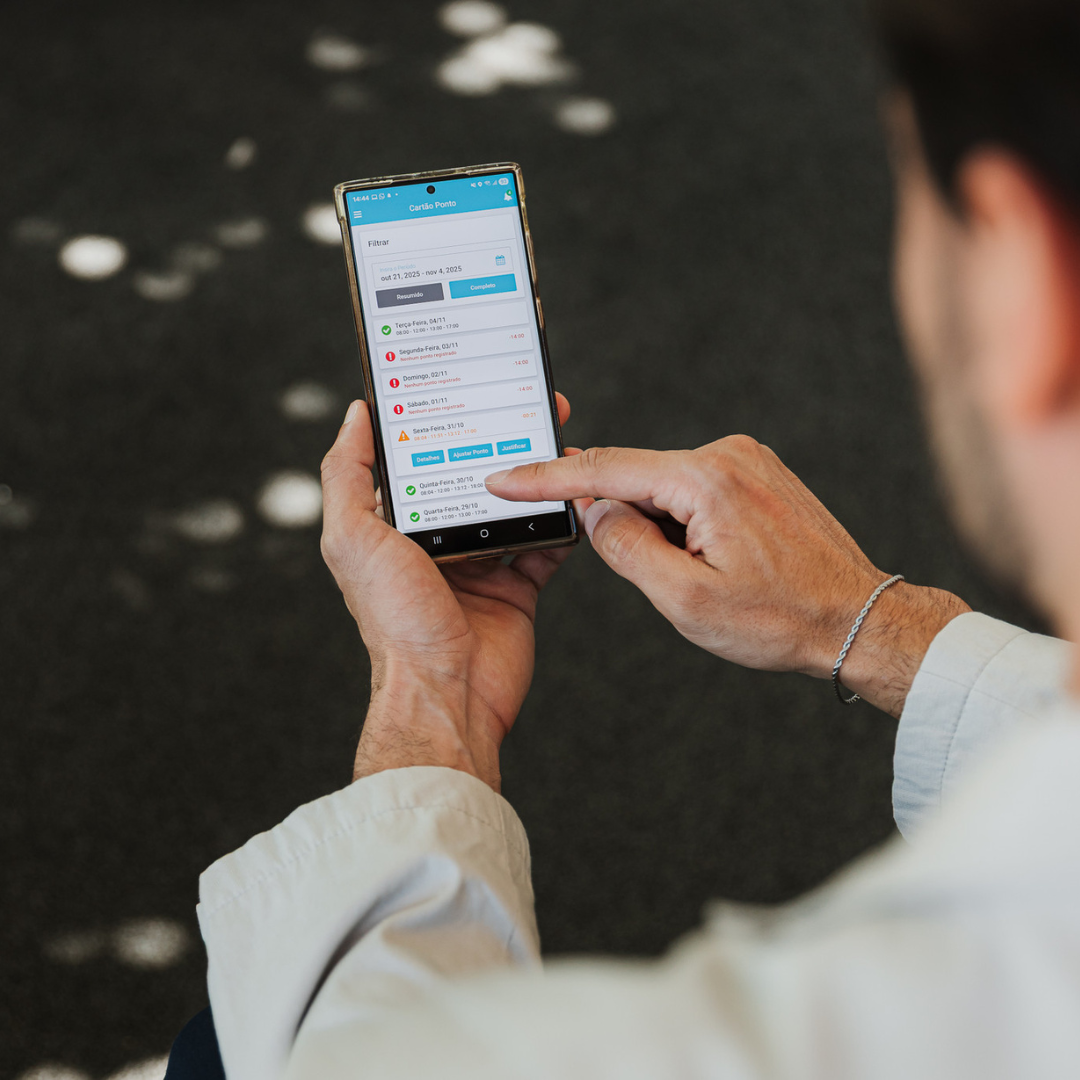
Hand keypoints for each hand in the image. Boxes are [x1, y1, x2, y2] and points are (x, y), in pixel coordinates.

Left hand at [320, 396, 576, 790]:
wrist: (448, 693)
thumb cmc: (395, 623)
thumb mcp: (352, 540)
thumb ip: (347, 475)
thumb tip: (357, 414)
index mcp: (395, 527)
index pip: (420, 459)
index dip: (444, 421)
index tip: (469, 384)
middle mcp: (437, 543)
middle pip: (474, 477)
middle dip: (503, 441)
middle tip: (533, 406)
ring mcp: (481, 564)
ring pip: (513, 506)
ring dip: (537, 477)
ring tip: (560, 442)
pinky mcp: (517, 588)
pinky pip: (545, 546)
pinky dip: (563, 524)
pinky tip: (577, 497)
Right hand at [486, 437, 969, 716]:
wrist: (859, 619)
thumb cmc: (781, 619)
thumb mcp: (686, 600)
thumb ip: (627, 548)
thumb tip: (595, 511)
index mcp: (705, 480)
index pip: (605, 470)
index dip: (546, 479)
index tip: (504, 480)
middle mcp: (727, 454)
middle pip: (637, 480)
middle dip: (622, 524)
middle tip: (659, 577)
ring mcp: (747, 459)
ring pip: (665, 489)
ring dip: (660, 531)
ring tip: (708, 578)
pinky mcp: (758, 473)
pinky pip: (694, 490)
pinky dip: (682, 522)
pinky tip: (712, 561)